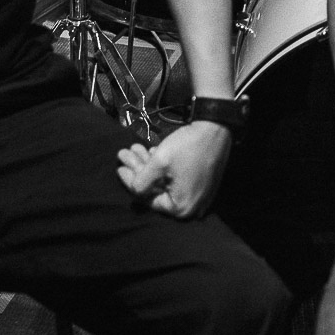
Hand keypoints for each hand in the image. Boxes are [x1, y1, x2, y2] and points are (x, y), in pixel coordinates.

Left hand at [115, 121, 232, 218]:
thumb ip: (141, 182)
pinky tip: (152, 153)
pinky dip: (164, 168)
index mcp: (181, 207)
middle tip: (125, 153)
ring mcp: (199, 195)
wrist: (215, 127)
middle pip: (157, 189)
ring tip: (136, 148)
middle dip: (139, 169)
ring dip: (150, 165)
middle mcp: (192, 207)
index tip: (119, 168)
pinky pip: (177, 179)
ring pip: (166, 181)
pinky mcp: (203, 183)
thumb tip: (134, 191)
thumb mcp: (159, 164)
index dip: (130, 181)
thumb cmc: (187, 146)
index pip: (147, 198)